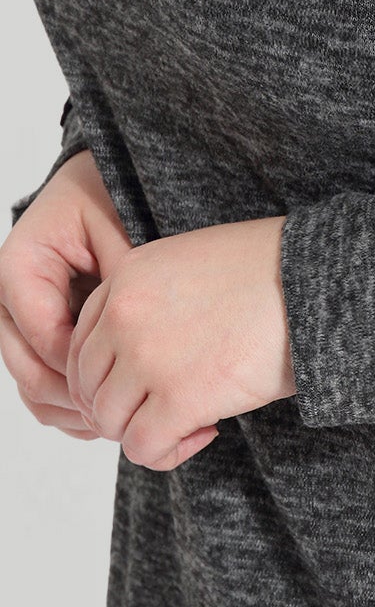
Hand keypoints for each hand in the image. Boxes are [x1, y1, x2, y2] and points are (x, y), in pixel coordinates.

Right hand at [0, 149, 133, 440]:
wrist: (95, 185)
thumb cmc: (105, 197)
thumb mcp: (117, 227)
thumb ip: (119, 282)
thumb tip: (127, 344)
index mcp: (17, 268)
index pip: (46, 337)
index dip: (87, 370)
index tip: (130, 386)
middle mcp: (6, 301)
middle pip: (30, 371)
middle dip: (79, 400)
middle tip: (127, 416)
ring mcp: (15, 323)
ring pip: (32, 387)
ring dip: (72, 411)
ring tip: (121, 421)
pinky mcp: (31, 339)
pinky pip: (40, 386)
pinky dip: (68, 406)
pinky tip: (107, 414)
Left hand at [65, 214, 296, 471]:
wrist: (318, 282)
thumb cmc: (271, 270)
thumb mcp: (191, 263)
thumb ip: (151, 299)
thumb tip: (135, 357)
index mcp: (127, 276)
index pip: (83, 343)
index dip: (110, 373)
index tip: (146, 383)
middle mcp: (124, 315)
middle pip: (89, 386)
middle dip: (123, 406)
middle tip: (166, 408)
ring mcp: (147, 358)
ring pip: (110, 422)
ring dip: (145, 430)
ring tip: (190, 421)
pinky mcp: (178, 398)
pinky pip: (144, 448)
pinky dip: (169, 452)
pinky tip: (206, 432)